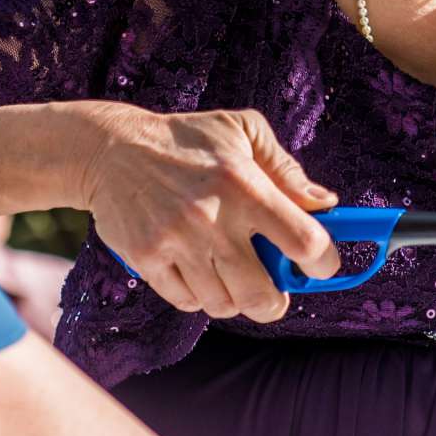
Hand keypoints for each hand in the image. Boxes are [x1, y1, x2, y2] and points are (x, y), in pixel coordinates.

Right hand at [79, 104, 339, 320]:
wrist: (110, 149)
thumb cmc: (186, 140)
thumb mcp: (241, 131)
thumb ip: (286, 168)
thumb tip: (325, 204)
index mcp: (244, 185)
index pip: (304, 242)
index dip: (324, 263)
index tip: (320, 264)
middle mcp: (211, 219)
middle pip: (262, 295)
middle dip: (277, 302)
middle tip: (275, 291)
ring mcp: (176, 243)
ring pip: (224, 304)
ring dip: (235, 298)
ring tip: (230, 274)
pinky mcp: (146, 259)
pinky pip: (187, 302)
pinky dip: (199, 296)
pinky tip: (197, 271)